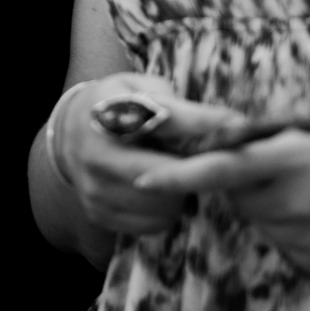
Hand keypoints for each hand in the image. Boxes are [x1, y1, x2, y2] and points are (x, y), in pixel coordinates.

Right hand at [59, 73, 242, 238]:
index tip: (240, 126)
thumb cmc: (117, 104)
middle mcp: (100, 150)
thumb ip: (173, 102)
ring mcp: (97, 186)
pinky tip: (164, 191)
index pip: (168, 118)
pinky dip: (167, 211)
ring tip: (181, 173)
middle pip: (168, 172)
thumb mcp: (139, 86)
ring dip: (183, 192)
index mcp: (112, 110)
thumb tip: (224, 124)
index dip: (207, 122)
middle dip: (197, 168)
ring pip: (164, 204)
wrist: (69, 134)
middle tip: (213, 161)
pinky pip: (152, 224)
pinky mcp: (99, 212)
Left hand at [134, 117, 309, 273]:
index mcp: (293, 156)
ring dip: (280, 210)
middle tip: (294, 168)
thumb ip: (282, 145)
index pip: (220, 168)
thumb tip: (247, 151)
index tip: (142, 177)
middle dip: (252, 187)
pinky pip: (294, 249)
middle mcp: (294, 199)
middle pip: (241, 200)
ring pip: (267, 225)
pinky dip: (305, 233)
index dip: (178, 173)